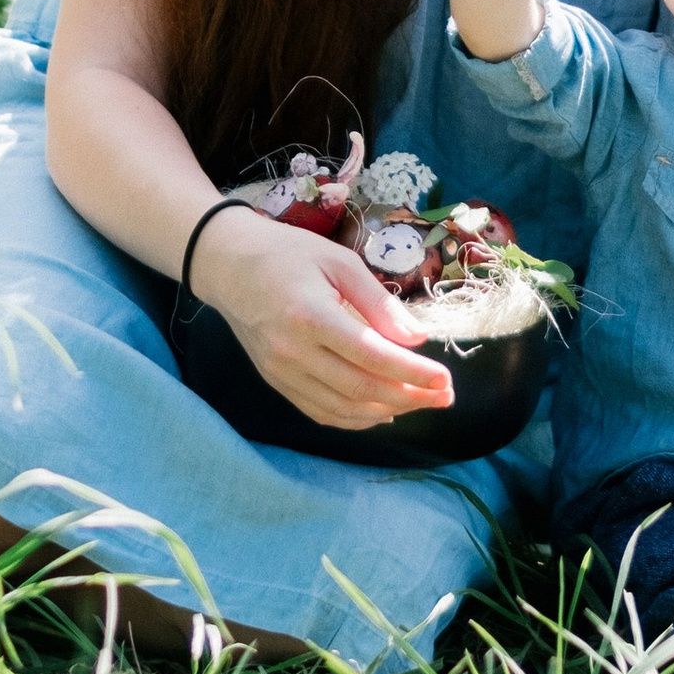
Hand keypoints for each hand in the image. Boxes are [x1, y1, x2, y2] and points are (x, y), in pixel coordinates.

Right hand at [189, 209, 455, 426]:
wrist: (229, 266)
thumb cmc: (288, 254)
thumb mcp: (338, 262)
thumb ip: (378, 303)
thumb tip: (417, 338)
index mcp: (312, 316)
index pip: (372, 357)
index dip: (413, 373)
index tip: (444, 379)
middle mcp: (294, 352)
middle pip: (360, 390)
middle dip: (409, 397)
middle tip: (444, 397)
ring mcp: (281, 372)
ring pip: (342, 409)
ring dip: (386, 412)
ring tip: (420, 403)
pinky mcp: (276, 382)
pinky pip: (320, 412)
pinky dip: (354, 419)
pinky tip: (381, 412)